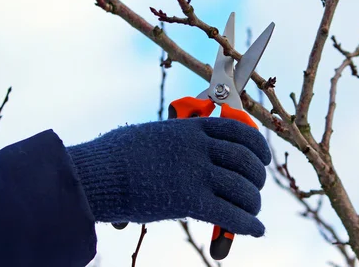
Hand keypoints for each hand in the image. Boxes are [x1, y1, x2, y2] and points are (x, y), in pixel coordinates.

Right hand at [67, 118, 271, 236]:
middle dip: (257, 177)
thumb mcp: (152, 136)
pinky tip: (256, 229)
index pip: (238, 130)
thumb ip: (175, 141)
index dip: (257, 145)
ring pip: (242, 189)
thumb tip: (184, 148)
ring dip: (253, 203)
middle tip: (257, 187)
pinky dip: (247, 224)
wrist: (96, 173)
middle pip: (245, 161)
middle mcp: (199, 148)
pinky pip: (229, 214)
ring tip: (254, 212)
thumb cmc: (115, 155)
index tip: (263, 157)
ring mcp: (195, 173)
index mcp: (191, 128)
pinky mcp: (188, 200)